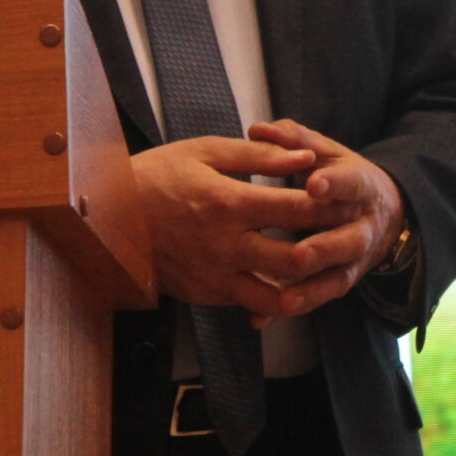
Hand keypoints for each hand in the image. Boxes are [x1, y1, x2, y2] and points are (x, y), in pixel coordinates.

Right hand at [129, 136, 333, 314]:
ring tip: (321, 267)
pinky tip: (287, 281)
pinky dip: (272, 297)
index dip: (327, 204)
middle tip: (344, 238)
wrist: (109, 217)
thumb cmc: (159, 175)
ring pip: (274, 295)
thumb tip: (304, 156)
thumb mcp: (206, 151)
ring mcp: (214, 275)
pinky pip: (248, 303)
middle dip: (323, 249)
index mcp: (227, 203)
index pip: (294, 209)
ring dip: (302, 284)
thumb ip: (259, 156)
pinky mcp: (205, 294)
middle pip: (292, 259)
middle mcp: (224, 245)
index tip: (346, 198)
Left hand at [242, 119, 405, 321]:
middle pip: (348, 241)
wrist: (383, 215)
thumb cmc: (341, 179)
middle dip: (325, 248)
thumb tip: (259, 129)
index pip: (352, 186)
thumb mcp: (326, 154)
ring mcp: (352, 261)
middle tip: (299, 253)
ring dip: (309, 290)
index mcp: (360, 189)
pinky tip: (260, 316)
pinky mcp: (338, 283)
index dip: (335, 186)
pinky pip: (315, 299)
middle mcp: (361, 228)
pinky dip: (288, 309)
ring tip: (281, 297)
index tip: (314, 185)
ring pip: (335, 278)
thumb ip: (295, 141)